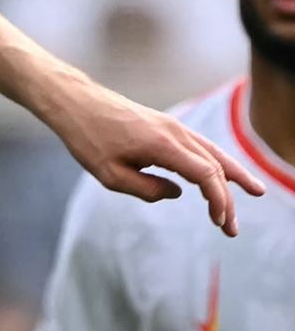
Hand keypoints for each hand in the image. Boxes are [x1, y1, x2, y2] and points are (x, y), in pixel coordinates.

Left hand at [46, 77, 265, 234]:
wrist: (74, 102)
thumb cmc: (87, 137)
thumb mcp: (110, 174)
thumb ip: (146, 190)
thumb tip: (177, 193)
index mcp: (163, 144)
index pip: (206, 175)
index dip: (218, 200)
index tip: (219, 223)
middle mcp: (174, 132)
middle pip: (214, 166)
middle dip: (228, 198)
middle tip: (232, 229)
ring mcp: (171, 126)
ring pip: (212, 151)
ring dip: (232, 175)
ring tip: (255, 191)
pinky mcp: (164, 125)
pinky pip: (199, 145)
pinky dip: (215, 161)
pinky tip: (222, 173)